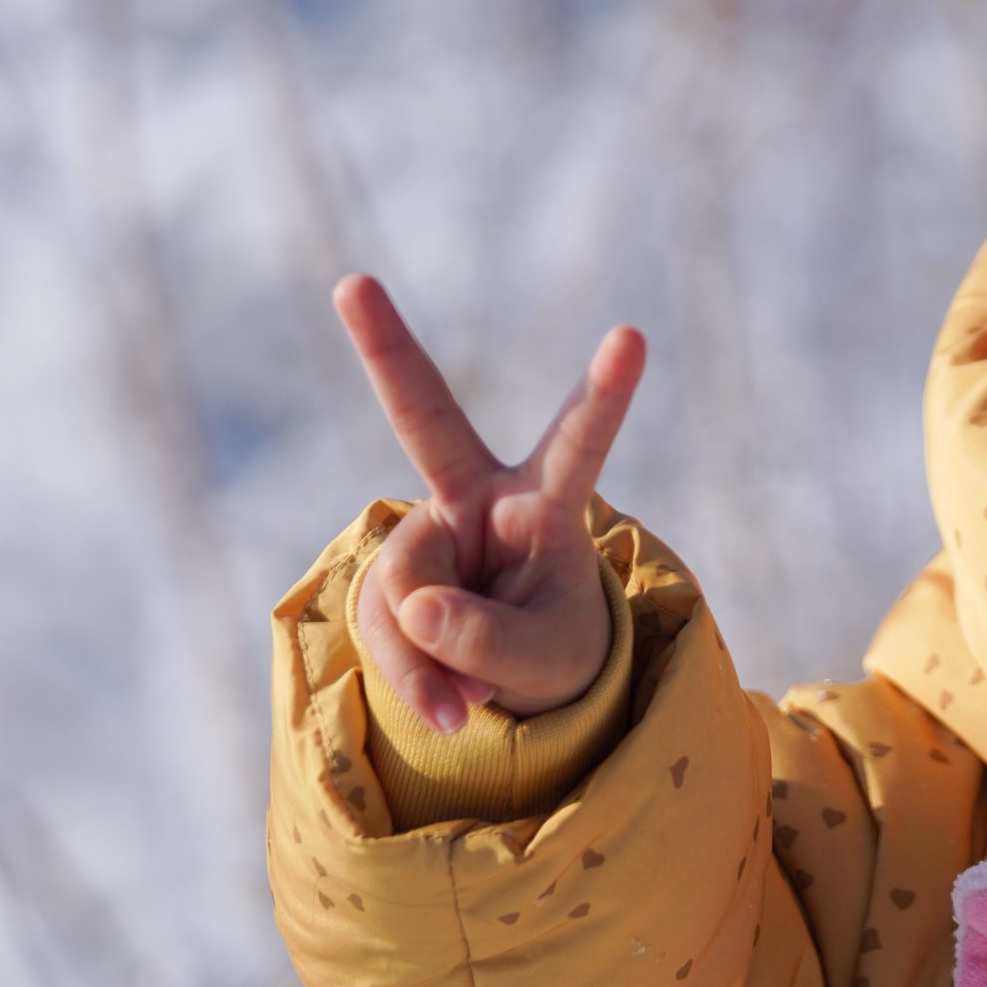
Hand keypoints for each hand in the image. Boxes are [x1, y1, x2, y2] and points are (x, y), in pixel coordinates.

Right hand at [333, 275, 646, 733]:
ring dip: (429, 660)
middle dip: (386, 349)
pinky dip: (411, 679)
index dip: (605, 393)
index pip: (578, 440)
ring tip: (469, 700)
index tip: (633, 334)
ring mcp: (424, 536)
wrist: (508, 688)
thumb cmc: (553, 654)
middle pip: (426, 417)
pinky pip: (381, 630)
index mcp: (545, 501)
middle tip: (353, 284)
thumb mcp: (546, 660)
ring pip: (404, 590)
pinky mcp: (386, 580)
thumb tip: (416, 609)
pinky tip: (446, 703)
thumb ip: (487, 639)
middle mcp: (477, 500)